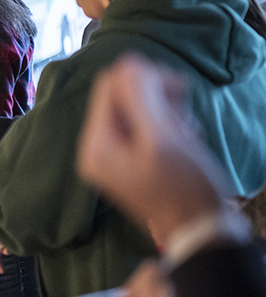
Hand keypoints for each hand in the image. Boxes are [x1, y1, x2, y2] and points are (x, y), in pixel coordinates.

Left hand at [77, 54, 223, 243]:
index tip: (179, 89)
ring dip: (166, 114)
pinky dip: (167, 127)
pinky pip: (144, 128)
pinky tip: (184, 140)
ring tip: (186, 134)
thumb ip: (141, 98)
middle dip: (156, 99)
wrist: (201, 232)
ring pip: (136, 110)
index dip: (144, 79)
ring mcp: (112, 156)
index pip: (108, 87)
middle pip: (120, 97)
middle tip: (184, 114)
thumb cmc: (185, 188)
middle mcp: (95, 149)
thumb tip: (128, 63)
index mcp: (94, 144)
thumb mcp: (164, 138)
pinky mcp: (130, 160)